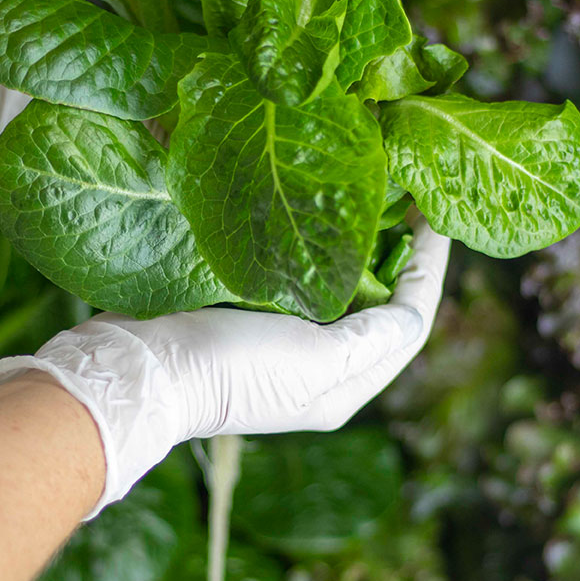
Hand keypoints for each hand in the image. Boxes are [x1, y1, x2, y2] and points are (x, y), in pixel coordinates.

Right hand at [0, 215, 448, 515]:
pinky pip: (298, 276)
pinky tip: (315, 212)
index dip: (431, 266)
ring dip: (361, 244)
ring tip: (371, 193)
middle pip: (381, 305)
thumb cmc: (233, 370)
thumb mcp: (319, 361)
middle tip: (407, 194)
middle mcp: (320, 367)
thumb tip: (416, 309)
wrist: (141, 370)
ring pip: (341, 286)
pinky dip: (315, 246)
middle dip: (399, 252)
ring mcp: (280, 340)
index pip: (410, 320)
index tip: (438, 212)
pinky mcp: (245, 316)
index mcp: (344, 387)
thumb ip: (374, 339)